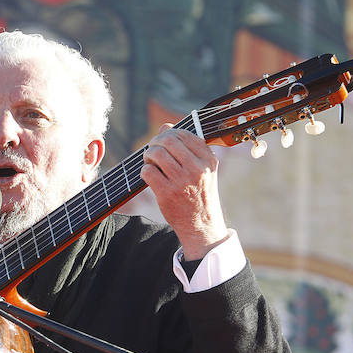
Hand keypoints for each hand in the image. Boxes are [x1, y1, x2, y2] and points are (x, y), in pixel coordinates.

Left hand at [142, 125, 228, 259]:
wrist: (201, 225)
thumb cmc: (198, 194)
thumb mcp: (201, 170)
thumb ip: (185, 148)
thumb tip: (165, 126)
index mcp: (208, 160)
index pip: (184, 134)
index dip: (169, 134)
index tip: (163, 142)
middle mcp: (197, 169)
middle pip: (168, 141)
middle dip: (155, 143)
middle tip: (152, 152)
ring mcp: (182, 181)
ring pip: (156, 154)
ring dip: (148, 156)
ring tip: (150, 164)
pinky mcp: (167, 193)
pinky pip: (148, 171)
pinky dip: (144, 171)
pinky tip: (148, 176)